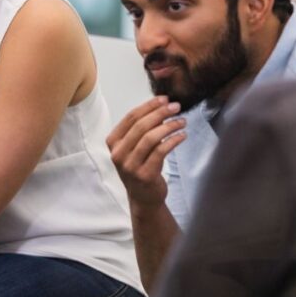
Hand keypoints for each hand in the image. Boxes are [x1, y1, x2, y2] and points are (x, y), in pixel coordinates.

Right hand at [106, 96, 186, 213]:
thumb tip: (161, 106)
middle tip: (176, 107)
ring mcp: (130, 165)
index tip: (164, 99)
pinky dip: (173, 141)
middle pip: (141, 126)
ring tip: (182, 121)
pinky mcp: (144, 174)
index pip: (130, 118)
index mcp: (113, 142)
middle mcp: (118, 154)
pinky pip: (161, 151)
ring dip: (169, 126)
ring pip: (151, 138)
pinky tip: (182, 135)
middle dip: (160, 113)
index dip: (148, 106)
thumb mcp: (134, 148)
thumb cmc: (140, 167)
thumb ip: (141, 129)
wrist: (143, 197)